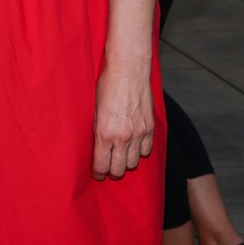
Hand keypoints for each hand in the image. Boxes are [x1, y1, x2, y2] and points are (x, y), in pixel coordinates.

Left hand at [92, 57, 155, 180]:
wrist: (128, 70)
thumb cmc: (107, 85)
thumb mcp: (93, 109)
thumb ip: (96, 130)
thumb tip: (95, 146)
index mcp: (104, 133)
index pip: (101, 166)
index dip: (98, 173)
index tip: (97, 174)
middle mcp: (122, 137)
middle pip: (119, 170)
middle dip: (112, 172)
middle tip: (108, 168)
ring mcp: (138, 134)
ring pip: (134, 163)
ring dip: (126, 163)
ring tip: (120, 157)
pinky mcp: (150, 128)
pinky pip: (146, 151)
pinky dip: (140, 151)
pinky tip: (133, 146)